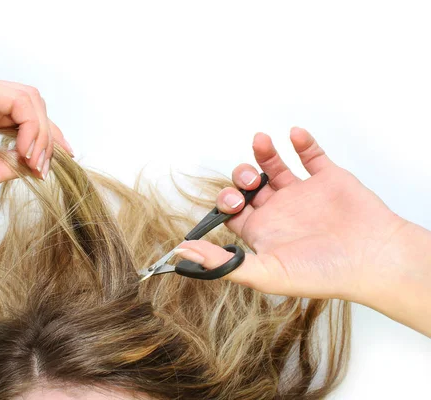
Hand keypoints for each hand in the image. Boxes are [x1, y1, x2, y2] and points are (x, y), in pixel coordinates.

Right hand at [0, 73, 73, 207]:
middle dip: (48, 136)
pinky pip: (18, 100)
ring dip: (41, 133)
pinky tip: (24, 151)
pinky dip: (31, 127)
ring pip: (29, 100)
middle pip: (33, 104)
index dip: (50, 136)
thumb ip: (16, 160)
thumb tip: (43, 162)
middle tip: (43, 167)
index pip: (27, 115)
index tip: (66, 159)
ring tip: (33, 162)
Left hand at [176, 127, 407, 303]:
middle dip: (241, 177)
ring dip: (263, 153)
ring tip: (262, 142)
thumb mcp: (265, 273)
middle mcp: (280, 212)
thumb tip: (182, 253)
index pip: (231, 212)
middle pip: (248, 186)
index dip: (225, 201)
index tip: (231, 200)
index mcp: (263, 233)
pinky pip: (311, 154)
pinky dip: (302, 141)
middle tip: (250, 181)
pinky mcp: (328, 179)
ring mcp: (304, 194)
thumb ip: (222, 263)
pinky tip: (294, 134)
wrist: (373, 259)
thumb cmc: (322, 272)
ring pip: (275, 166)